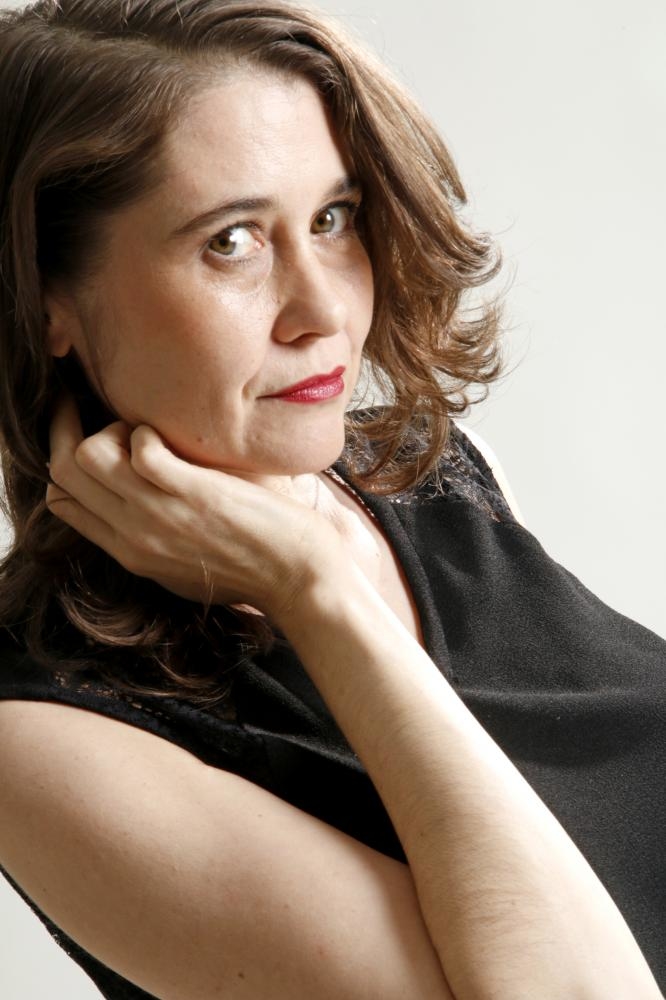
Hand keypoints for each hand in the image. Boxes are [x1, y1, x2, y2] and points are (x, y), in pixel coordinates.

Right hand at [45, 394, 340, 618]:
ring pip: (89, 457)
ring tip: (144, 428)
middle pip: (63, 474)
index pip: (62, 501)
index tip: (73, 427)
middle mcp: (134, 535)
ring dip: (111, 429)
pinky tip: (174, 435)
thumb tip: (138, 495)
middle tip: (80, 399)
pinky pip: (142, 450)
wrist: (299, 580)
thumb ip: (153, 534)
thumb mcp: (185, 564)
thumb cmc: (254, 566)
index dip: (60, 457)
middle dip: (65, 427)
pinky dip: (150, 431)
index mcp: (129, 551)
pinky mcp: (194, 496)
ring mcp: (161, 516)